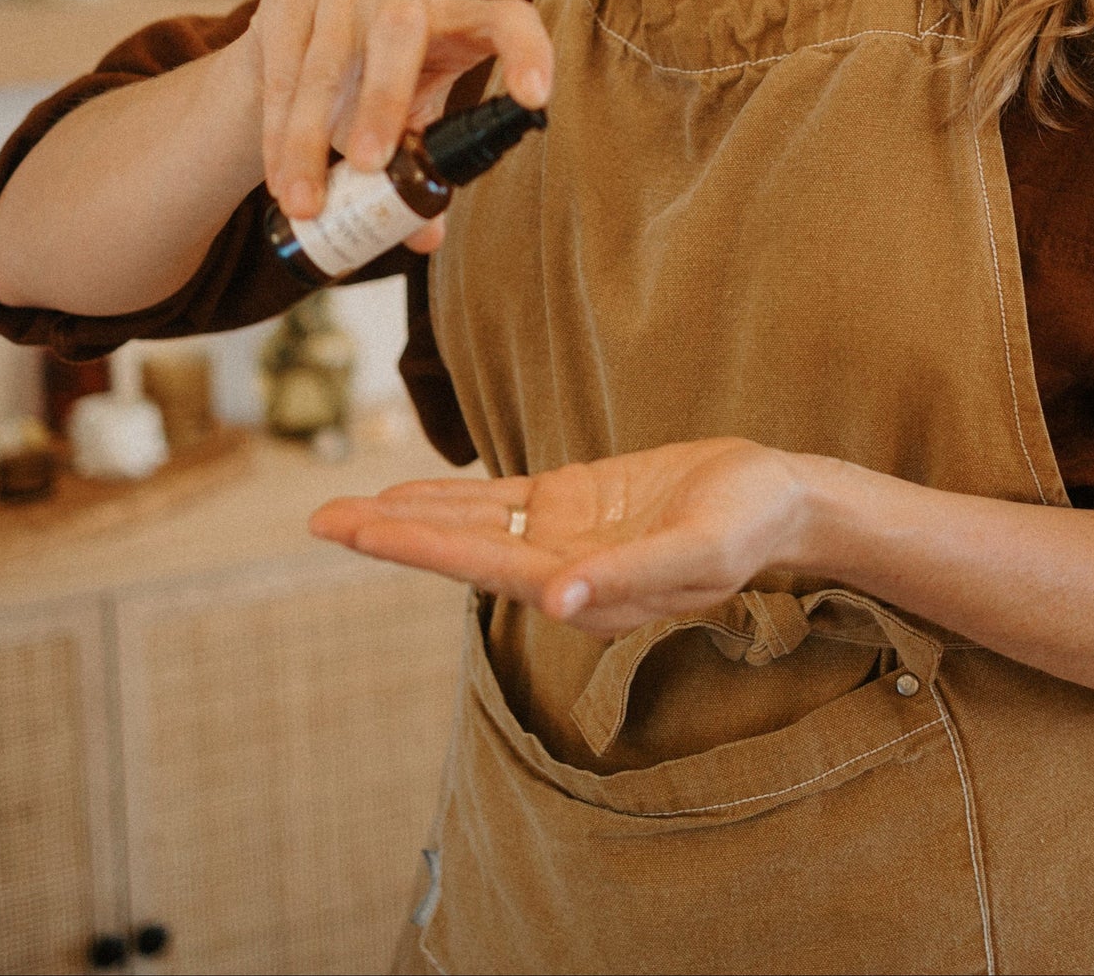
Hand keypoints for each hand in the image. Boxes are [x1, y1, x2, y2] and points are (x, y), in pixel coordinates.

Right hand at [237, 0, 552, 229]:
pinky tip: (281, 177)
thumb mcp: (409, 127)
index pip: (508, 19)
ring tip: (307, 204)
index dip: (528, 51)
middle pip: (401, 32)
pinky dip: (278, 130)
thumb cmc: (374, 90)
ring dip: (311, 139)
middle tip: (371, 166)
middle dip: (383, 101)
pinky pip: (283, 67)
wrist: (292, 51)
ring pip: (328, 62)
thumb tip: (427, 239)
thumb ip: (423, 174)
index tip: (534, 99)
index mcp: (459, 20)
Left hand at [308, 438, 810, 636]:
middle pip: (461, 550)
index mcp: (585, 590)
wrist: (775, 496)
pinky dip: (453, 493)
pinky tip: (408, 490)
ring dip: (409, 515)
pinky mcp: (572, 502)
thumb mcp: (699, 549)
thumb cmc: (746, 525)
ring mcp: (563, 536)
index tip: (362, 532)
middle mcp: (561, 570)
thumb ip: (630, 578)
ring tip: (342, 510)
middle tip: (319, 520)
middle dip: (391, 535)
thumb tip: (556, 604)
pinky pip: (501, 499)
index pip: (486, 569)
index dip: (421, 547)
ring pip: (471, 524)